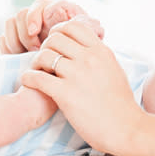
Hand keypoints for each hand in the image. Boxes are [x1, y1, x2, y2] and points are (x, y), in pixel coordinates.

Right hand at [0, 0, 103, 53]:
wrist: (71, 77)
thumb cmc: (82, 59)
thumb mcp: (86, 45)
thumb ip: (88, 32)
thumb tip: (95, 25)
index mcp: (55, 13)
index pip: (39, 6)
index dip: (34, 16)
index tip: (35, 31)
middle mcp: (39, 18)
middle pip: (22, 14)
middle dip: (25, 33)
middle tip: (33, 50)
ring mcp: (25, 31)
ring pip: (10, 24)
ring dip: (15, 40)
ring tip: (25, 55)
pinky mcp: (15, 44)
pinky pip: (3, 39)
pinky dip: (7, 48)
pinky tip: (16, 58)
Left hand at [21, 18, 142, 155]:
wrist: (126, 129)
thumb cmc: (120, 103)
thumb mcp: (113, 69)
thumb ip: (98, 55)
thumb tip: (83, 46)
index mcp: (101, 51)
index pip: (72, 26)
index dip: (59, 31)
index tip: (55, 43)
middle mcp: (89, 59)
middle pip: (55, 39)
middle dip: (45, 47)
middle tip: (44, 59)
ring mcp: (77, 76)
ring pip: (45, 55)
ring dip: (36, 62)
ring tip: (36, 71)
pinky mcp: (66, 94)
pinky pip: (38, 78)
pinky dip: (29, 77)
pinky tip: (28, 80)